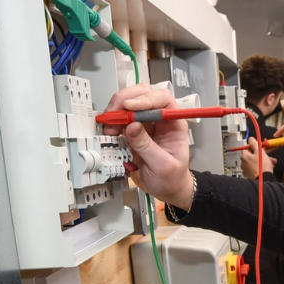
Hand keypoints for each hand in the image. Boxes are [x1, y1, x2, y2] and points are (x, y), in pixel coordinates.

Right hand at [102, 84, 194, 208]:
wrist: (166, 189)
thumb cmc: (171, 178)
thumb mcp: (162, 166)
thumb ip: (147, 147)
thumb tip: (132, 127)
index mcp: (174, 123)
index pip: (163, 99)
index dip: (146, 98)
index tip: (130, 107)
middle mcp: (159, 119)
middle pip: (143, 94)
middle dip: (125, 100)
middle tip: (113, 114)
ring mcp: (145, 123)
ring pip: (129, 103)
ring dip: (116, 111)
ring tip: (109, 128)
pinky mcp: (133, 131)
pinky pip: (120, 118)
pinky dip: (112, 122)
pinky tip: (109, 132)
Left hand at [239, 138, 276, 178]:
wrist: (264, 180)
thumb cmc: (262, 165)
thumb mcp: (260, 151)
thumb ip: (254, 143)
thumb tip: (250, 138)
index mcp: (244, 156)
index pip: (247, 148)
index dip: (254, 147)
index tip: (261, 148)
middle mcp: (243, 163)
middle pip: (252, 155)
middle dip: (262, 154)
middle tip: (269, 155)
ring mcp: (246, 170)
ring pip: (255, 162)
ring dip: (263, 160)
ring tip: (272, 162)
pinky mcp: (250, 175)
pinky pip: (255, 168)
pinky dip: (261, 167)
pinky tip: (269, 167)